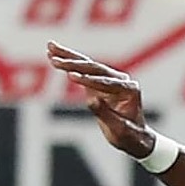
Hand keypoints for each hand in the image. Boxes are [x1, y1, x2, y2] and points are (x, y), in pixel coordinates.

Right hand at [47, 42, 154, 159]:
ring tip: (50, 48)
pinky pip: (82, 70)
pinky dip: (68, 63)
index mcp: (129, 89)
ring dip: (68, 57)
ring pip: (87, 64)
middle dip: (74, 63)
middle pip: (95, 68)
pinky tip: (53, 55)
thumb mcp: (118, 129)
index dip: (88, 80)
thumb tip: (90, 100)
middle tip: (55, 58)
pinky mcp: (99, 81)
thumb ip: (105, 114)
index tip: (71, 76)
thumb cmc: (128, 135)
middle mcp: (121, 80)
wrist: (134, 137)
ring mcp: (110, 79)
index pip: (106, 82)